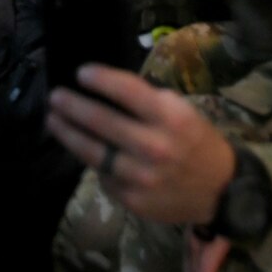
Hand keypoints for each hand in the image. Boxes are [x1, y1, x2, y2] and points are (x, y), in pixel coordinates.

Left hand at [46, 65, 237, 226]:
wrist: (218, 189)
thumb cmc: (196, 141)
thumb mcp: (181, 111)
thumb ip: (148, 102)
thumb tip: (106, 89)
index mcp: (170, 118)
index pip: (128, 91)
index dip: (101, 79)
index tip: (80, 72)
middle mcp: (154, 146)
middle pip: (103, 122)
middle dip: (74, 107)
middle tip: (55, 97)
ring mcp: (141, 176)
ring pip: (95, 153)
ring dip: (69, 134)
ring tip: (53, 121)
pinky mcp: (133, 199)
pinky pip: (104, 177)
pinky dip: (93, 162)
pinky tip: (83, 149)